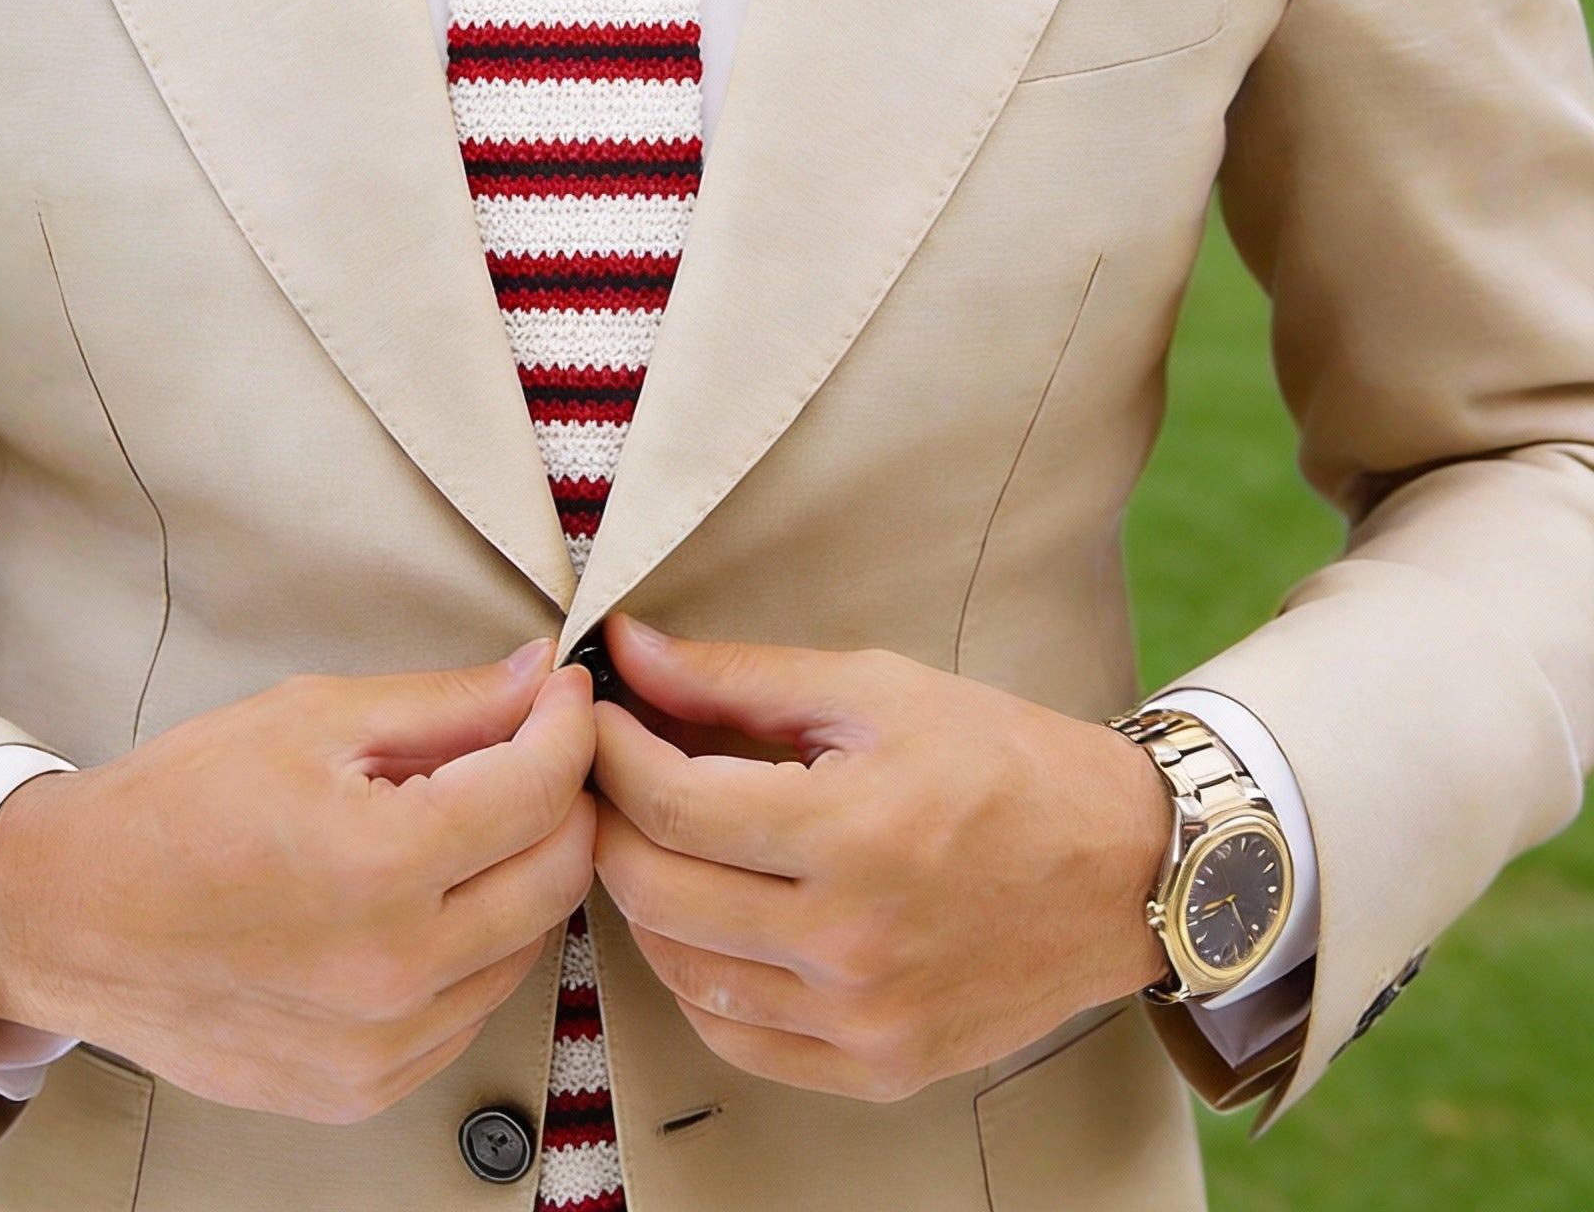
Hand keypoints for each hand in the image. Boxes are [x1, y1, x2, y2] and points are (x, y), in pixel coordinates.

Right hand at [0, 642, 596, 1121]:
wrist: (73, 918)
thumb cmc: (175, 811)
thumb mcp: (312, 717)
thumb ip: (446, 702)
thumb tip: (538, 679)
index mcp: (378, 866)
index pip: (542, 790)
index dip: (569, 725)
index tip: (563, 696)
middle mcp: (391, 971)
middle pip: (558, 874)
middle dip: (562, 797)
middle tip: (529, 750)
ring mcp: (381, 1045)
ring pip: (528, 945)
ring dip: (520, 873)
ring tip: (461, 823)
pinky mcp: (364, 1086)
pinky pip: (472, 1008)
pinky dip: (475, 945)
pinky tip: (424, 899)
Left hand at [590, 616, 1170, 1102]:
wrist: (1124, 868)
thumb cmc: (1004, 762)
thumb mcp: (875, 689)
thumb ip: (737, 676)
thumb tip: (629, 651)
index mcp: (854, 832)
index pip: (671, 804)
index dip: (610, 752)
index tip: (596, 716)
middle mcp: (853, 942)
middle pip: (656, 890)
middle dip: (610, 818)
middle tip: (610, 772)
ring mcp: (864, 1019)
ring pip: (680, 970)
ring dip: (644, 897)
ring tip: (656, 836)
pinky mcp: (878, 1068)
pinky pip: (734, 1037)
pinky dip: (696, 977)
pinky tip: (707, 918)